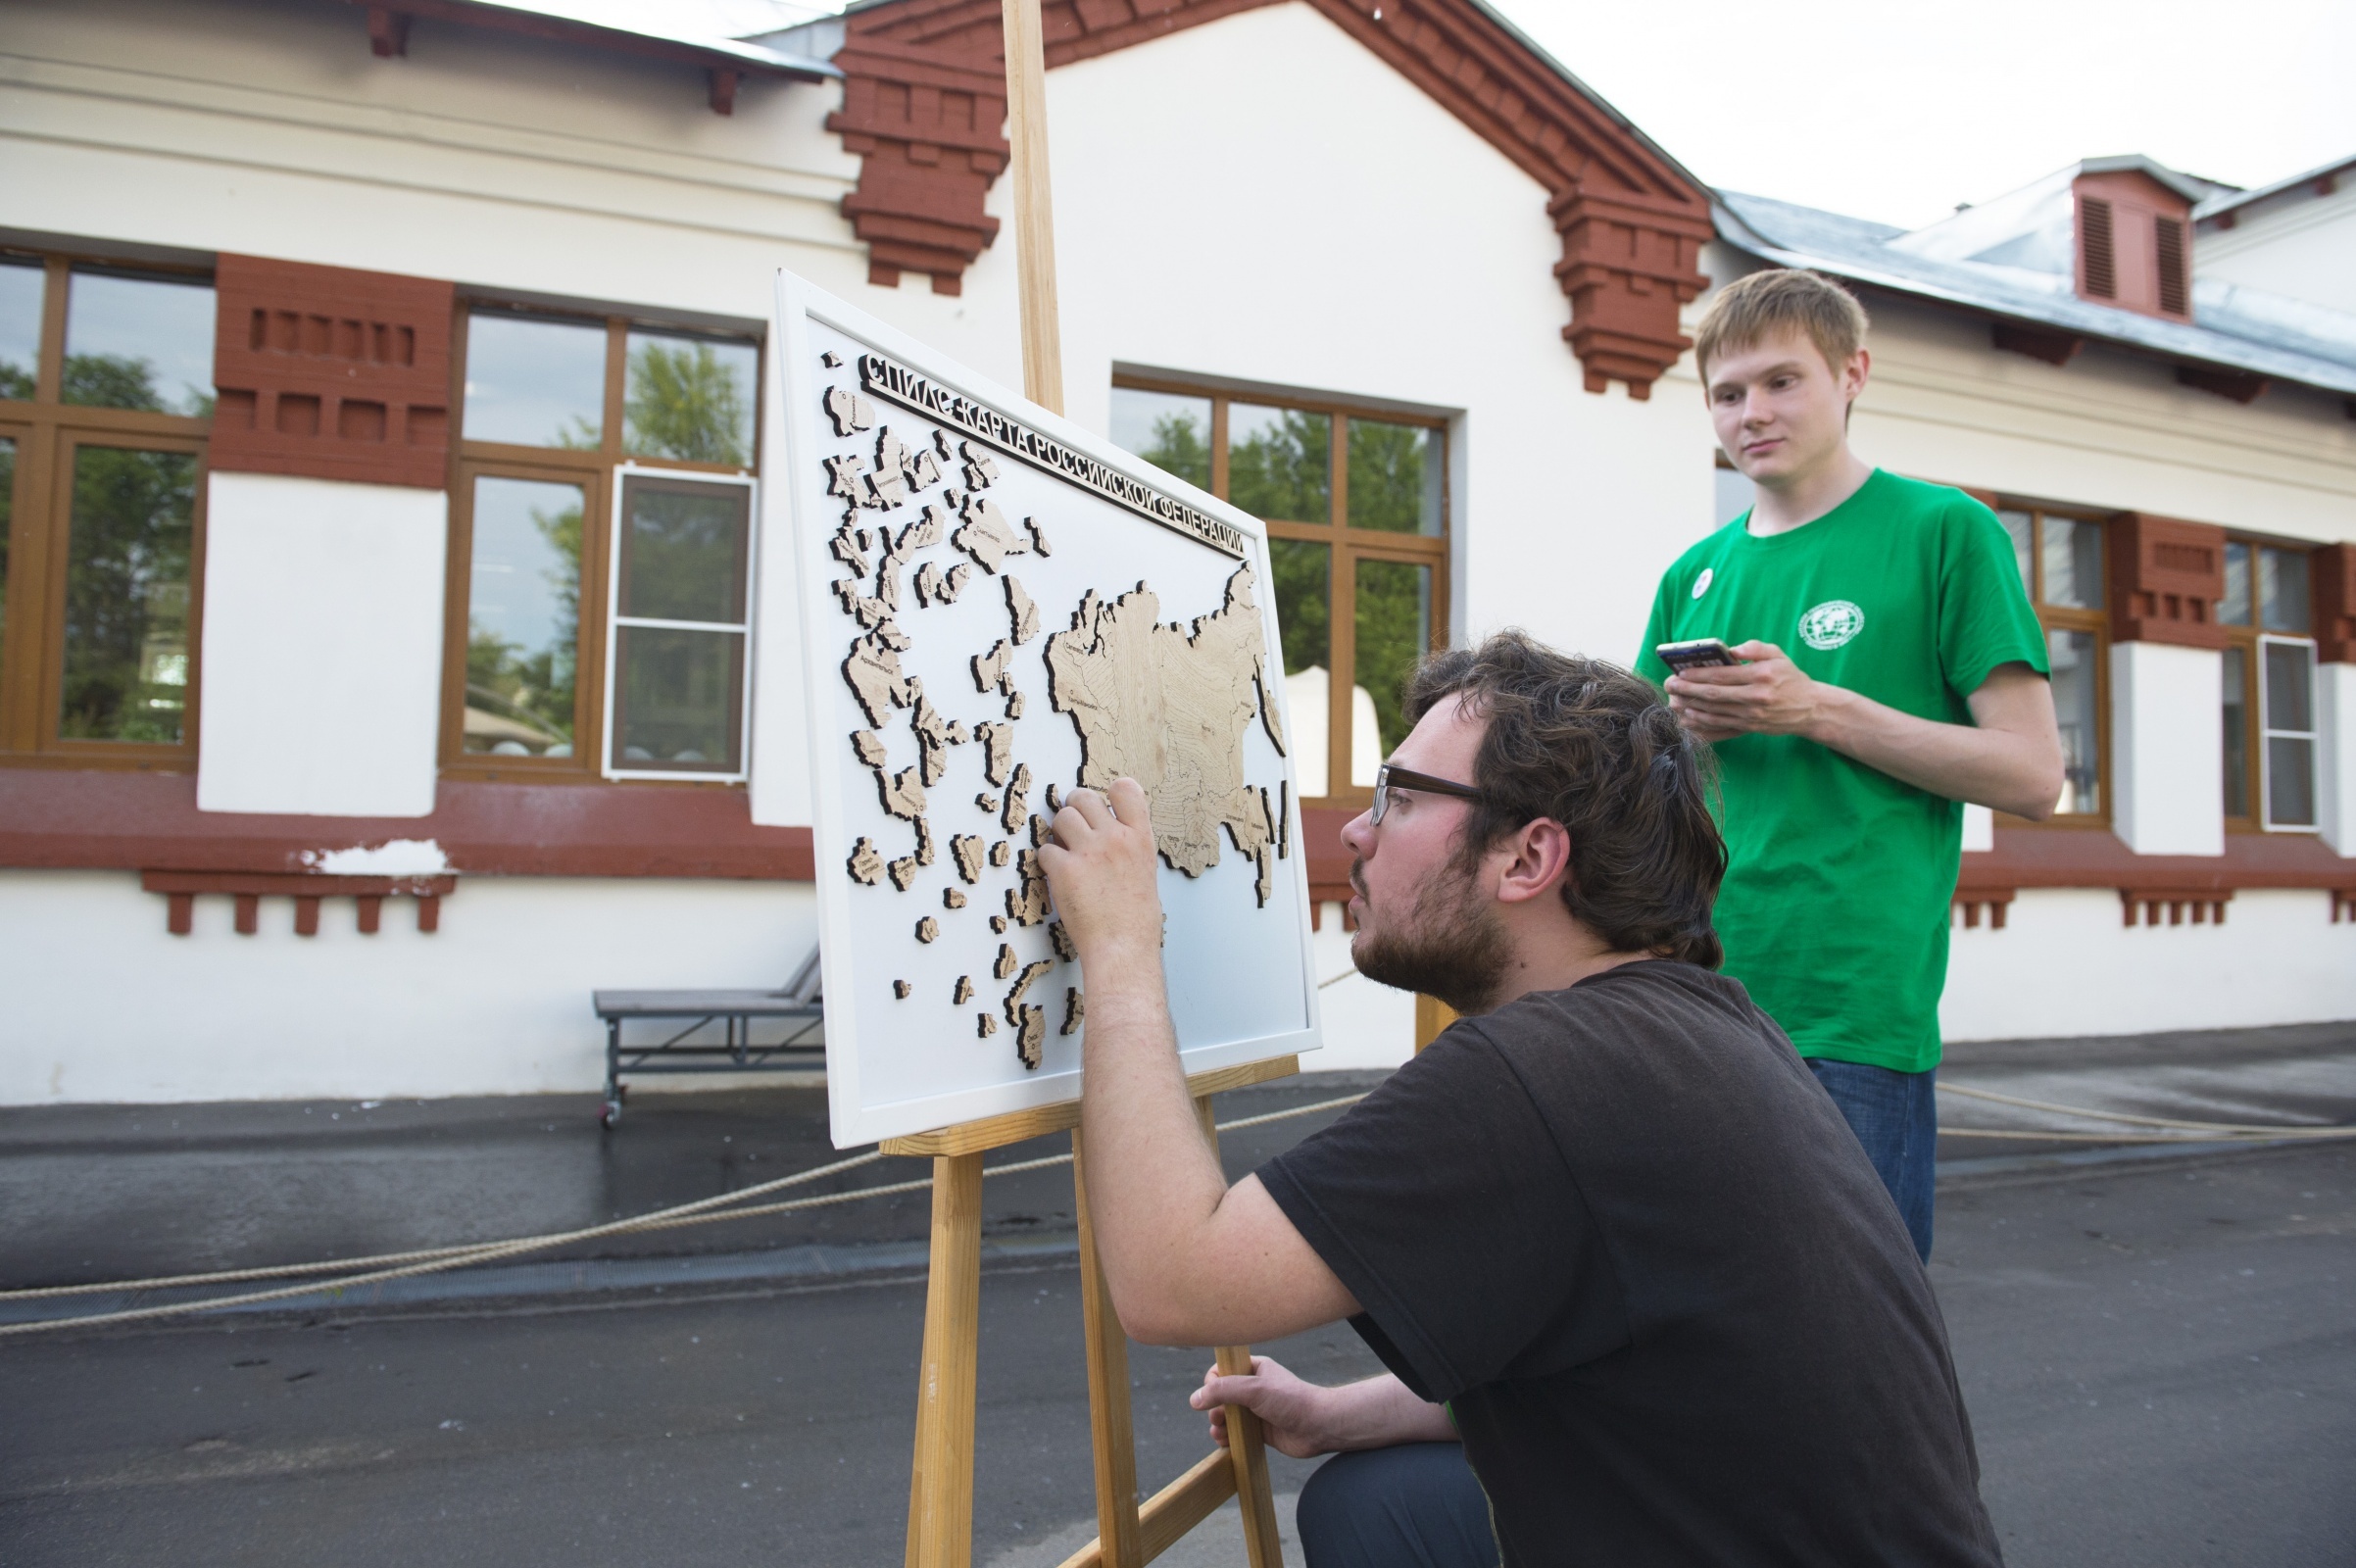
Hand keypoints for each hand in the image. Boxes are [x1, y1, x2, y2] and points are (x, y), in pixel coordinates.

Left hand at [1038, 779, 1163, 966]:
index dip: (1108, 793)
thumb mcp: (1144, 871)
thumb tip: (1108, 832)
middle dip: (1074, 809)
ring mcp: (1089, 852)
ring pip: (1061, 817)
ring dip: (1059, 834)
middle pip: (1083, 797)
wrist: (1122, 948)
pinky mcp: (1065, 869)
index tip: (1102, 806)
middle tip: (1074, 830)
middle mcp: (1115, 838)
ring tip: (1067, 855)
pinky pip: (1045, 850)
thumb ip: (1127, 845)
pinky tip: (1059, 877)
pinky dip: (1048, 862)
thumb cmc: (1135, 920)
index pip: (1125, 788)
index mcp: (1140, 838)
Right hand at [1190, 1356, 1341, 1458]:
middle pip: (1220, 1396)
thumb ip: (1223, 1390)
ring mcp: (1256, 1410)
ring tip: (1220, 1432)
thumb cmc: (1291, 1401)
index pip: (1222, 1371)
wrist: (1318, 1427)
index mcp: (1254, 1369)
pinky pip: (1235, 1433)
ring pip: (1226, 1416)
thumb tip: (1194, 1399)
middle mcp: (1253, 1388)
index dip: (1213, 1383)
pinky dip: (1227, 1438)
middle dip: (1215, 1408)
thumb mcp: (1254, 1389)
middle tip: (1220, 1418)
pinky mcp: (1259, 1431)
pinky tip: (1225, 1443)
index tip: (1214, 1394)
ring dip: (1218, 1425)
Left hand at [1662, 640, 1836, 740]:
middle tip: (1670, 685)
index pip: (1723, 675)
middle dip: (1688, 690)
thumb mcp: (1778, 655)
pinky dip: (1702, 723)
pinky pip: (1721, 727)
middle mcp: (1755, 697)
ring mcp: (1752, 715)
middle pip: (1714, 695)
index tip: (1680, 672)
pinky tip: (1688, 718)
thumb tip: (1732, 649)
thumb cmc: (1791, 678)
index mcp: (1761, 676)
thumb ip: (1756, 648)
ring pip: (1714, 712)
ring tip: (1673, 701)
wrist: (1810, 709)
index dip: (1698, 674)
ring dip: (1690, 707)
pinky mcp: (1750, 727)